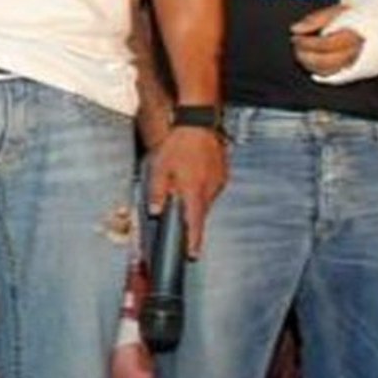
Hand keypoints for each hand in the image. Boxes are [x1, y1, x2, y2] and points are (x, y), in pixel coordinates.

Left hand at [144, 126, 226, 255]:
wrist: (199, 122)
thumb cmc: (179, 143)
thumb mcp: (160, 167)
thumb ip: (157, 191)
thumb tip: (155, 211)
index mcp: (193, 190)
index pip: (193, 223)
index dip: (192, 240)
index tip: (192, 255)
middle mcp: (209, 189)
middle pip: (200, 213)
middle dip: (191, 218)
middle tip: (182, 214)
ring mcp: (218, 182)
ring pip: (205, 200)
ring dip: (195, 200)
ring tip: (185, 182)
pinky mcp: (222, 175)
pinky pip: (210, 189)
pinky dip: (201, 188)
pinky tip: (193, 175)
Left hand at [290, 5, 363, 76]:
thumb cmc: (355, 17)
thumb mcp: (336, 12)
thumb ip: (315, 19)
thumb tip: (294, 29)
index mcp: (353, 36)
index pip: (325, 44)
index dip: (306, 43)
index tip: (295, 38)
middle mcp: (357, 53)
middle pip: (326, 62)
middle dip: (306, 56)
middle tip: (297, 47)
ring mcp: (357, 64)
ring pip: (329, 72)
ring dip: (310, 65)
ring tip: (302, 53)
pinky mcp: (355, 72)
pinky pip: (334, 77)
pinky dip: (318, 71)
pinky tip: (310, 63)